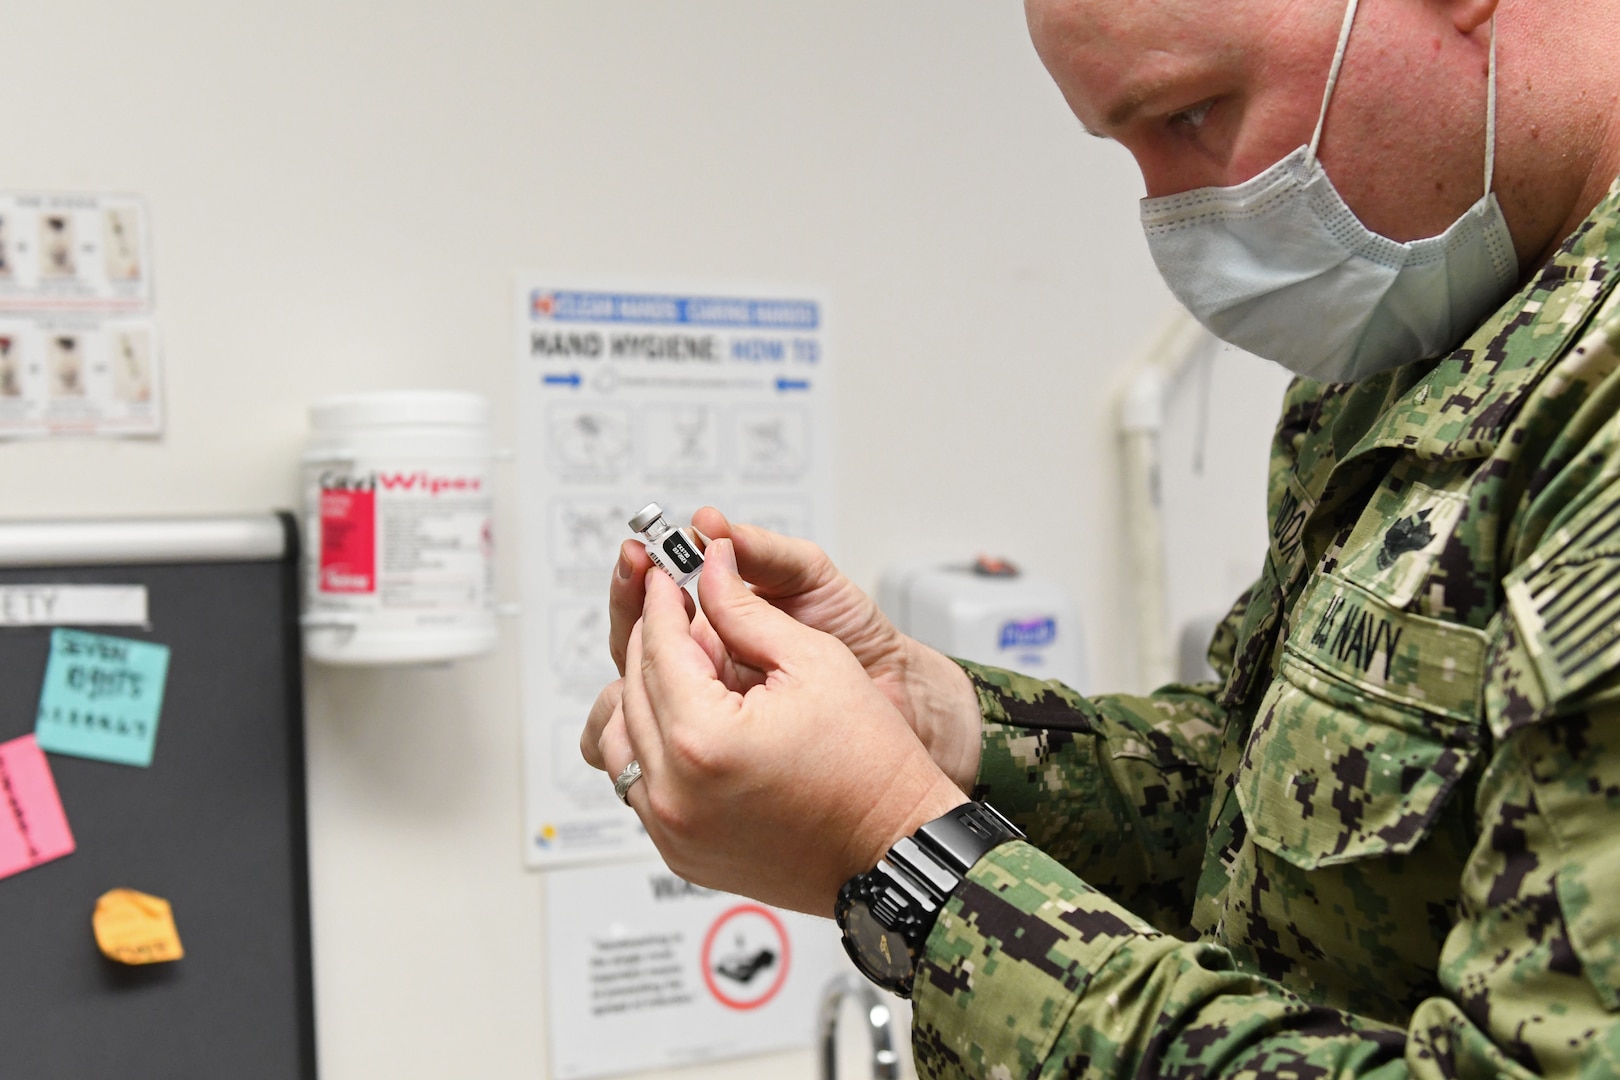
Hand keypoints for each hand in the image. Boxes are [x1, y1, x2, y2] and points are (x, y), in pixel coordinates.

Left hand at [602, 539, 967, 916]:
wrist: (893, 846)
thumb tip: (710, 569)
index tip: (667, 579)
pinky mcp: (680, 851)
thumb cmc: (870, 764)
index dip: (663, 602)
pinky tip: (689, 720)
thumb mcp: (814, 661)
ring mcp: (672, 829)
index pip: (658, 648)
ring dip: (643, 696)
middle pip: (633, 690)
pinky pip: (639, 785)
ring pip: (621, 740)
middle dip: (653, 643)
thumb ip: (745, 610)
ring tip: (684, 670)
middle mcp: (675, 791)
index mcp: (704, 739)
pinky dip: (651, 745)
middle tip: (677, 613)